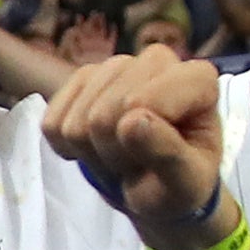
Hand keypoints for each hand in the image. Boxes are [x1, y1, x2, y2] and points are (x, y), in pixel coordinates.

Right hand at [40, 43, 228, 230]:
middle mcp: (158, 61)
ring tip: (121, 156)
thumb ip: (167, 153)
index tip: (160, 162)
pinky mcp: (82, 79)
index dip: (139, 144)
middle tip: (137, 164)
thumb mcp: (185, 183)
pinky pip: (52, 120)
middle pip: (103, 112)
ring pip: (77, 118)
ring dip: (92, 152)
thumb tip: (131, 120)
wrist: (158, 189)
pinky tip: (95, 148)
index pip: (140, 102)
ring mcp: (116, 66)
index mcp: (197, 79)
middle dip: (114, 151)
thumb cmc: (179, 184)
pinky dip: (67, 148)